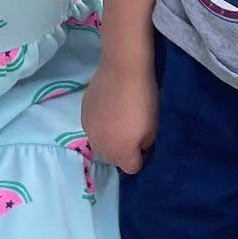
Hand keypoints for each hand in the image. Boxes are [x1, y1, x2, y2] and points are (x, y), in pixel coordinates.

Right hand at [83, 60, 157, 175]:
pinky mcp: (83, 116)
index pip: (132, 169)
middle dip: (123, 152)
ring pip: (100, 146)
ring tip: (119, 122)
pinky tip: (109, 111)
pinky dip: (100, 126)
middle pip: (113, 160)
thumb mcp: (154, 127)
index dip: (140, 158)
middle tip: (132, 133)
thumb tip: (138, 146)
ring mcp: (89, 131)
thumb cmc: (143, 99)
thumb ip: (145, 144)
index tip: (144, 144)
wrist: (122, 70)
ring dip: (110, 140)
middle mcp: (101, 147)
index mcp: (121, 152)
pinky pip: (92, 130)